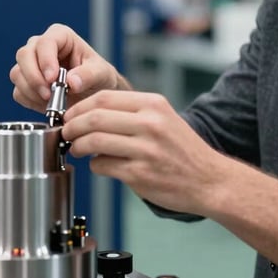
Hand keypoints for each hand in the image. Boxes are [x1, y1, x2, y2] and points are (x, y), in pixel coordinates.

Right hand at [10, 23, 126, 112]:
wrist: (94, 94)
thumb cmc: (98, 76)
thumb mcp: (101, 73)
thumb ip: (88, 75)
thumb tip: (71, 81)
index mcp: (61, 36)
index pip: (45, 42)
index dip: (45, 60)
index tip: (52, 79)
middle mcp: (41, 47)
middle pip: (24, 55)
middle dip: (34, 77)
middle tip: (48, 94)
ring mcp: (31, 64)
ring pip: (17, 74)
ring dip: (32, 91)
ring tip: (52, 101)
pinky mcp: (26, 82)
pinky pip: (18, 91)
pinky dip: (30, 101)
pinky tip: (46, 104)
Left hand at [61, 90, 225, 214]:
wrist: (210, 179)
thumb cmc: (184, 150)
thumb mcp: (164, 118)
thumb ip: (132, 113)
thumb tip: (91, 113)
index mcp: (153, 104)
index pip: (104, 97)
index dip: (80, 107)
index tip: (71, 115)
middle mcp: (150, 123)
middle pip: (94, 117)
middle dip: (72, 126)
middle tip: (66, 132)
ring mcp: (145, 149)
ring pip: (94, 141)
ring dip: (77, 146)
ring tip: (76, 149)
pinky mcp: (140, 174)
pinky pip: (103, 165)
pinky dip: (94, 165)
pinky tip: (99, 164)